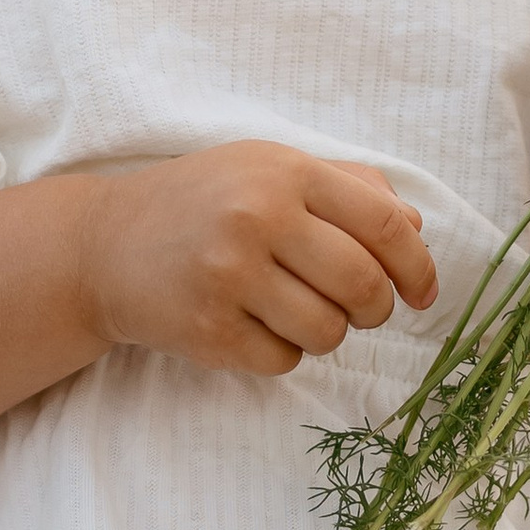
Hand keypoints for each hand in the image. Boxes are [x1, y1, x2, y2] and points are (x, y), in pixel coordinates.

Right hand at [80, 143, 439, 378]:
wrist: (106, 243)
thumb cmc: (205, 202)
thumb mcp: (271, 170)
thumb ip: (350, 187)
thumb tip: (417, 229)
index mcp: (285, 171)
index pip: (384, 225)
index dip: (417, 266)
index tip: (423, 293)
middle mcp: (257, 218)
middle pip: (363, 286)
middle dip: (376, 310)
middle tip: (362, 310)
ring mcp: (228, 275)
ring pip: (328, 331)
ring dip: (328, 333)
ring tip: (295, 310)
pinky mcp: (207, 328)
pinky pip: (283, 359)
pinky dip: (282, 351)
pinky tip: (252, 324)